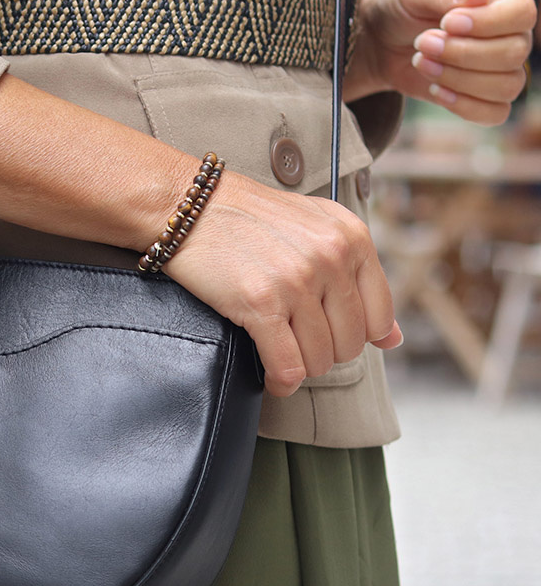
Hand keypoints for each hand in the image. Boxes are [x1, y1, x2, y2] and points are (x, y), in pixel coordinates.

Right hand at [165, 174, 401, 397]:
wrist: (192, 204)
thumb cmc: (251, 218)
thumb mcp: (318, 230)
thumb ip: (358, 279)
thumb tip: (392, 338)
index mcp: (352, 237)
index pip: (379, 317)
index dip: (355, 336)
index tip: (330, 334)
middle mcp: (331, 257)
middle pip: (350, 344)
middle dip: (324, 352)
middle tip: (297, 339)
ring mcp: (297, 280)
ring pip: (320, 360)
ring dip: (300, 366)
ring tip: (282, 351)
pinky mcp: (261, 302)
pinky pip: (287, 366)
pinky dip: (281, 382)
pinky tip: (273, 377)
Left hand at [348, 0, 536, 124]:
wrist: (382, 43)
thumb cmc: (402, 8)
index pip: (521, 12)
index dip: (488, 24)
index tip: (447, 23)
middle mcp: (510, 28)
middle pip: (515, 53)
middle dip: (463, 54)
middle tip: (423, 43)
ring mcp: (501, 64)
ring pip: (507, 86)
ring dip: (459, 80)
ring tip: (422, 62)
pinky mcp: (485, 95)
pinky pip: (496, 113)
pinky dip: (465, 106)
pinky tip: (435, 90)